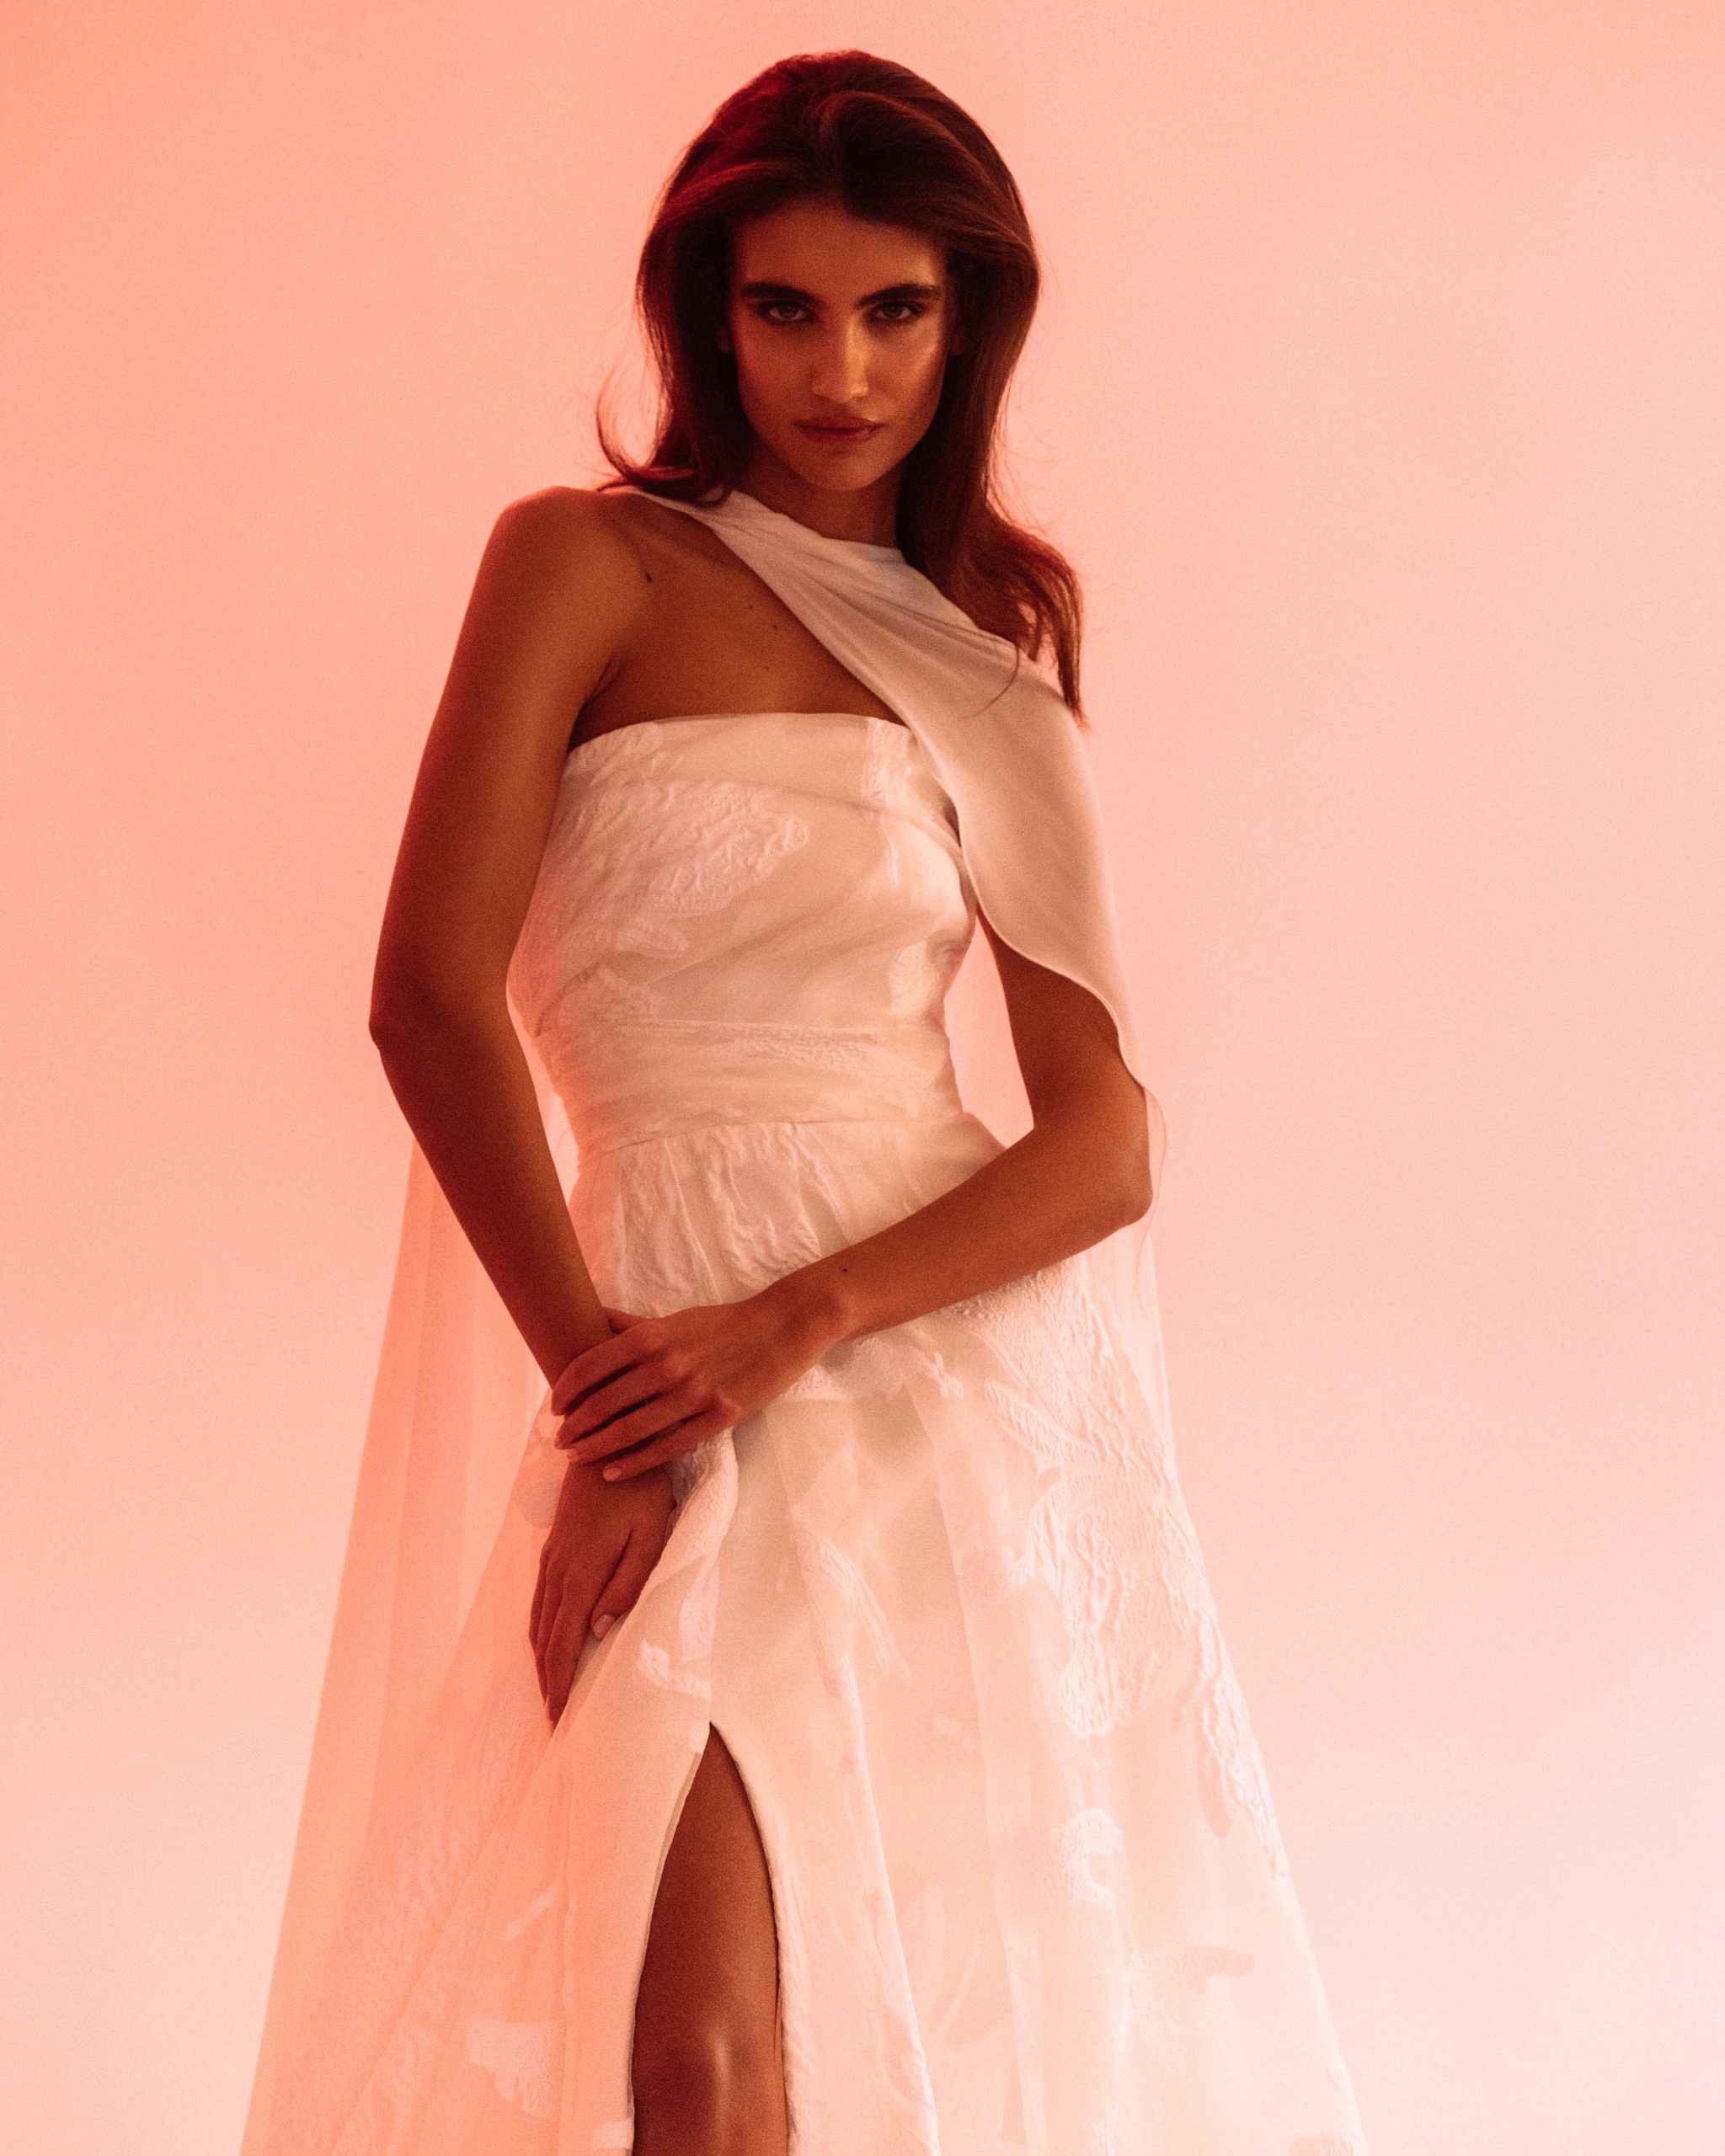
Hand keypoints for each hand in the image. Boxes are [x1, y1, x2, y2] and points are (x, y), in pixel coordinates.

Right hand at [529, 1456, 673, 1721]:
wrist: (606, 1440)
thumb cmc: (640, 1489)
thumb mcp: (650, 1535)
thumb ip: (627, 1584)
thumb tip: (600, 1628)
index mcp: (581, 1574)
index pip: (563, 1643)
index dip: (559, 1683)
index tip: (558, 1718)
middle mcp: (558, 1570)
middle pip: (545, 1638)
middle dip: (547, 1680)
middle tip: (551, 1719)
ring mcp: (551, 1556)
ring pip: (537, 1619)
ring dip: (539, 1657)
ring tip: (547, 1689)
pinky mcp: (553, 1544)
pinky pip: (539, 1598)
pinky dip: (538, 1629)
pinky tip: (544, 1637)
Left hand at [551, 1284, 842, 1481]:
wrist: (782, 1328)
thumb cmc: (724, 1323)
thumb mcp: (675, 1318)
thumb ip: (631, 1324)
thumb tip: (593, 1317)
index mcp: (651, 1337)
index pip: (589, 1367)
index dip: (564, 1391)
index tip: (553, 1407)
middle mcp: (665, 1366)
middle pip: (602, 1403)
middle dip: (574, 1426)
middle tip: (558, 1440)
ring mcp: (691, 1394)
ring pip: (629, 1430)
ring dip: (595, 1447)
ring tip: (575, 1457)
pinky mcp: (716, 1417)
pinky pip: (666, 1447)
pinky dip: (634, 1462)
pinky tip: (612, 1471)